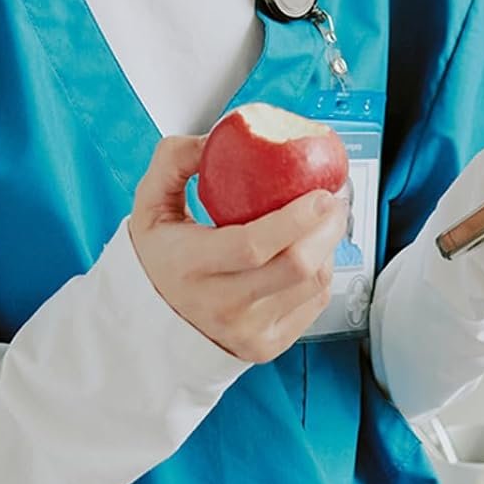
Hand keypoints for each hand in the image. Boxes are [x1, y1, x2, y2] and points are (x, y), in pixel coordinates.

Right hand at [129, 135, 348, 365]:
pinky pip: (314, 303)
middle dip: (328, 227)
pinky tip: (314, 251)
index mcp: (190, 267)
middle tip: (335, 199)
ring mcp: (247, 331)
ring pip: (313, 284)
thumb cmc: (158, 260)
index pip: (253, 246)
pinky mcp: (268, 345)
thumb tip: (214, 138)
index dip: (296, 218)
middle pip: (296, 267)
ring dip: (330, 246)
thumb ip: (173, 161)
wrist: (149, 324)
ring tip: (325, 221)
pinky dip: (323, 271)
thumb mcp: (149, 206)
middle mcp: (221, 306)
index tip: (320, 193)